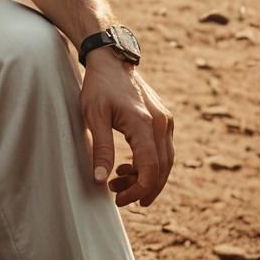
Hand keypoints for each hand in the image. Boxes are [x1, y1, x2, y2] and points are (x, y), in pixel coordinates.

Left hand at [80, 50, 173, 206]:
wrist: (111, 60)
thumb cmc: (99, 86)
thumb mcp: (93, 116)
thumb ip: (101, 148)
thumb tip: (100, 180)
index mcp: (144, 123)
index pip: (150, 168)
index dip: (138, 190)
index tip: (119, 199)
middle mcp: (162, 123)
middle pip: (162, 169)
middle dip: (143, 189)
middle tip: (119, 197)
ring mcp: (165, 121)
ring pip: (165, 161)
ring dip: (146, 178)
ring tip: (119, 182)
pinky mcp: (164, 119)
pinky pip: (162, 150)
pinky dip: (149, 164)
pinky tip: (128, 167)